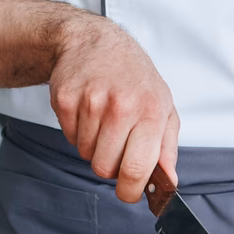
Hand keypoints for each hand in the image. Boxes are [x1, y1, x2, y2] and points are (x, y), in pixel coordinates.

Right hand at [49, 17, 179, 203]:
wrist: (93, 41)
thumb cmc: (132, 76)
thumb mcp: (162, 105)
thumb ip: (167, 148)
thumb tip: (168, 183)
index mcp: (151, 111)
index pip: (136, 169)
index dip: (130, 191)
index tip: (129, 192)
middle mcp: (121, 106)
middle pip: (105, 167)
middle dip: (109, 164)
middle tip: (116, 143)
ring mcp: (91, 102)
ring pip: (85, 154)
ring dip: (93, 145)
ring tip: (102, 119)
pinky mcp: (65, 99)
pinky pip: (69, 137)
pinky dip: (77, 131)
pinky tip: (87, 110)